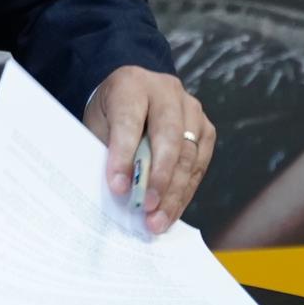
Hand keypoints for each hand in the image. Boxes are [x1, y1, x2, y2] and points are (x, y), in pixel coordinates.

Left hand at [85, 67, 216, 234]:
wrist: (130, 98)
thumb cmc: (110, 115)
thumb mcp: (97, 126)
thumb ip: (106, 152)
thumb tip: (121, 193)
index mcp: (131, 83)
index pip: (129, 121)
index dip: (123, 156)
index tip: (118, 188)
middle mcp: (166, 90)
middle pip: (168, 136)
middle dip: (158, 177)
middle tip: (147, 207)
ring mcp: (191, 108)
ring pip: (188, 154)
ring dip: (173, 192)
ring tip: (158, 221)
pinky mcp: (205, 129)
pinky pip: (199, 165)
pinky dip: (184, 192)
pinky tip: (171, 212)